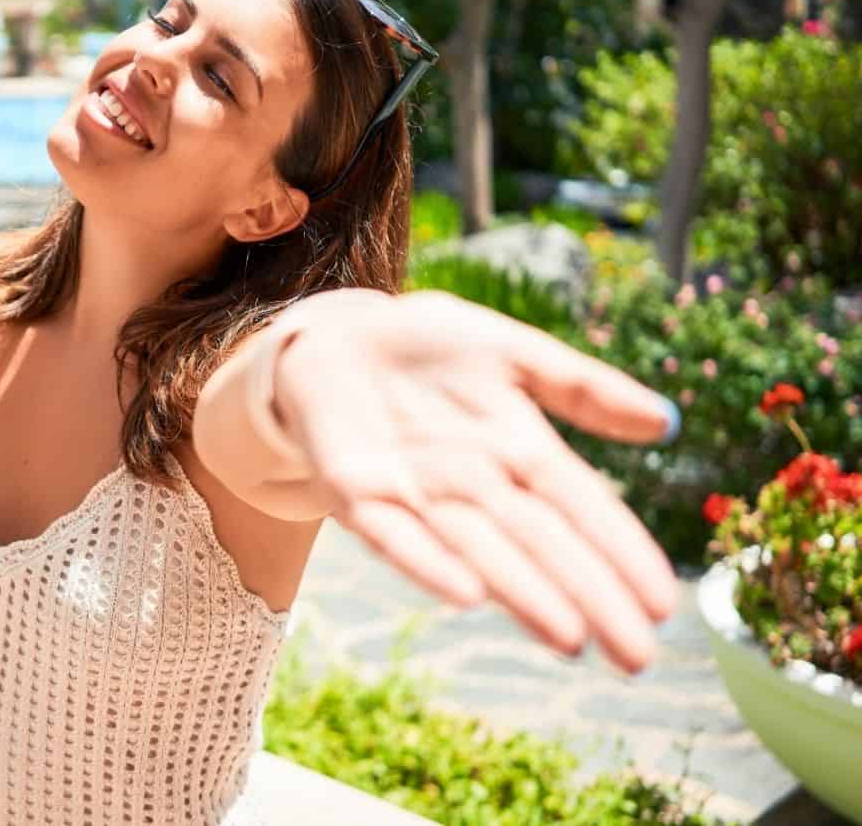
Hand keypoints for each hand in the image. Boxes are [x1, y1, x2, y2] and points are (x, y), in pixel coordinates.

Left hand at [273, 289, 679, 674]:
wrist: (332, 340)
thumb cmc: (427, 350)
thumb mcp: (510, 352)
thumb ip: (581, 386)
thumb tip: (666, 422)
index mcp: (518, 448)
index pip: (581, 507)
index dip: (621, 553)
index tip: (664, 604)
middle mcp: (473, 482)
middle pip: (540, 543)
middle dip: (589, 596)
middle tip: (636, 656)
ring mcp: (415, 492)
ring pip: (478, 550)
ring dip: (521, 593)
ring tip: (569, 637)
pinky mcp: (357, 494)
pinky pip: (394, 534)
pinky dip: (427, 563)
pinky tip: (466, 595)